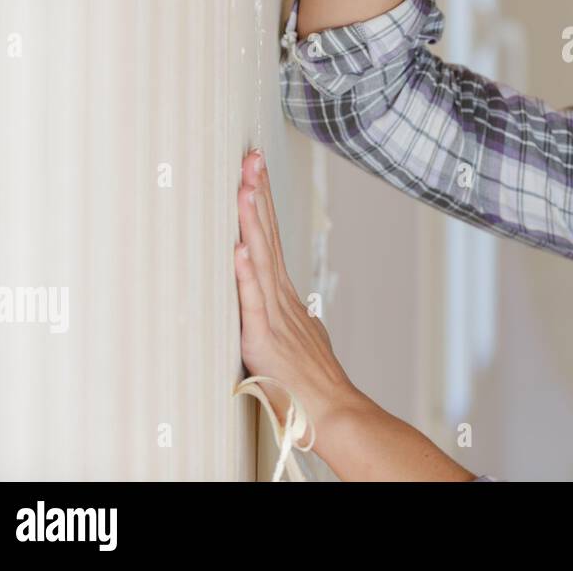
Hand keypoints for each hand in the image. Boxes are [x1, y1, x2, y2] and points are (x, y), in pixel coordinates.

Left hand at [234, 148, 361, 434]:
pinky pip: (252, 302)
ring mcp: (275, 316)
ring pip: (261, 260)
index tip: (255, 171)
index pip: (271, 239)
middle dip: (258, 195)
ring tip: (245, 188)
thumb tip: (296, 307)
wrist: (333, 412)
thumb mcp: (306, 339)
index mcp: (285, 297)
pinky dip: (246, 274)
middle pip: (268, 237)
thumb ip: (295, 318)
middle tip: (251, 159)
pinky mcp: (264, 339)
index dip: (263, 204)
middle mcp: (281, 299)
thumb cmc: (314, 383)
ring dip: (252, 223)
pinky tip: (239, 250)